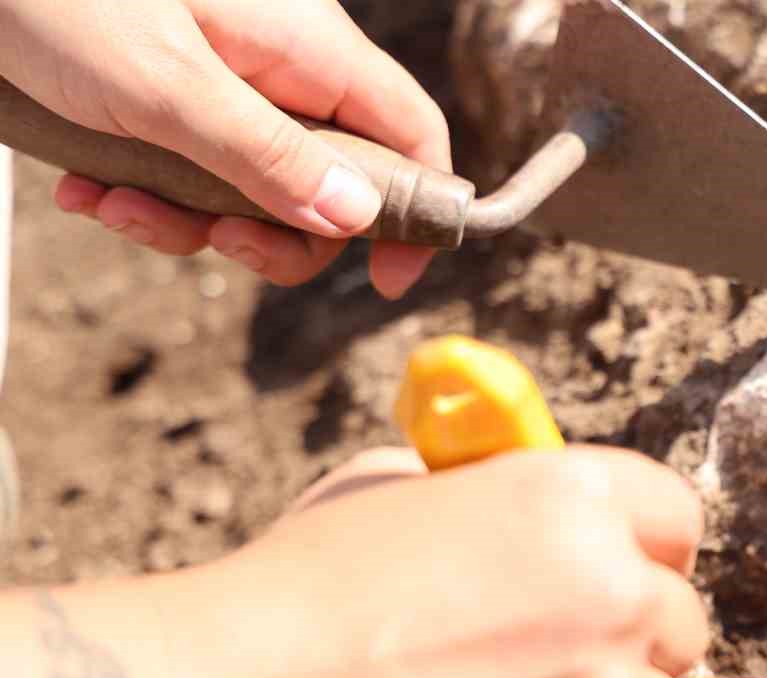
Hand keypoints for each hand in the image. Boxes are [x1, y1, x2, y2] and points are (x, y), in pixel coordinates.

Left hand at [0, 0, 450, 297]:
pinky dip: (145, 195)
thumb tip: (357, 219)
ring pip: (251, 190)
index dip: (419, 208)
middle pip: (332, 183)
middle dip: (272, 233)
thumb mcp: (163, 86)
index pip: (412, 133)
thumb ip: (265, 155)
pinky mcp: (169, 97)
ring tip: (112, 202)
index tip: (388, 278)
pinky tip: (86, 186)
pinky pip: (190, 171)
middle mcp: (279, 67)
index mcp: (307, 49)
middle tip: (217, 242)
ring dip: (186, 220)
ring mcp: (225, 83)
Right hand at [156, 445, 707, 677]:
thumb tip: (534, 524)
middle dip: (630, 643)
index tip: (623, 577)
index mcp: (573, 499)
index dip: (649, 552)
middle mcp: (614, 593)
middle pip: (682, 625)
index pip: (678, 521)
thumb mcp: (398, 488)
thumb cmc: (294, 588)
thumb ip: (493, 499)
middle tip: (549, 665)